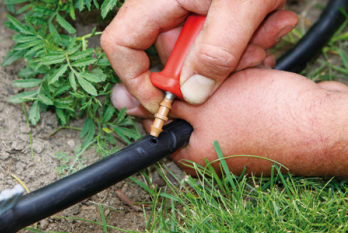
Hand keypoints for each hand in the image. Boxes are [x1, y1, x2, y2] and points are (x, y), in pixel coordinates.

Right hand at [101, 0, 298, 114]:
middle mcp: (164, 5)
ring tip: (266, 32)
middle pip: (168, 56)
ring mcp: (184, 8)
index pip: (122, 45)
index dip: (136, 82)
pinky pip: (212, 42)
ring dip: (233, 55)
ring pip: (196, 53)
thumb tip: (192, 94)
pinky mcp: (203, 12)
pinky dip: (240, 44)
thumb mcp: (243, 5)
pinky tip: (265, 27)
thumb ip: (216, 52)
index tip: (162, 105)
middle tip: (250, 56)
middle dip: (208, 69)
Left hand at [141, 68, 347, 176]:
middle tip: (220, 64)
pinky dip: (244, 76)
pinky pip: (236, 90)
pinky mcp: (250, 116)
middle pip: (190, 98)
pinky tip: (259, 69)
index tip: (175, 62)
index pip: (159, 115)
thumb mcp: (207, 106)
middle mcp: (209, 144)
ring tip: (250, 68)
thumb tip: (126, 104)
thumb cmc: (268, 118)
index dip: (164, 86)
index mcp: (191, 151)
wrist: (323, 123)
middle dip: (202, 75)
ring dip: (228, 72)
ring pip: (215, 89)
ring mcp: (231, 130)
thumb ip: (167, 105)